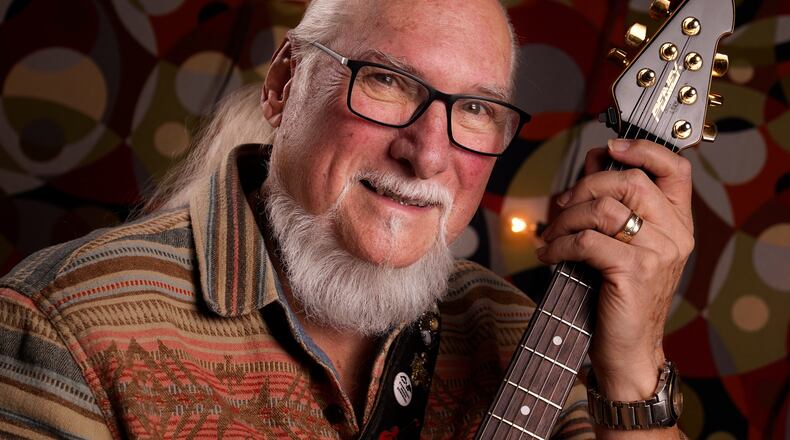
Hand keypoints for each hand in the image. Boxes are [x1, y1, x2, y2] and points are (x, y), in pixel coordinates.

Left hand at [537, 138, 693, 399]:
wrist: (628, 348)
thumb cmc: (620, 295)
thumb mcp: (623, 244)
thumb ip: (614, 203)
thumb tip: (594, 159)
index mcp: (678, 223)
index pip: (676, 169)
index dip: (643, 149)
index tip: (610, 147)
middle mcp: (675, 234)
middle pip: (629, 181)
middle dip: (584, 186)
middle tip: (561, 207)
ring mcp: (658, 253)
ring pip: (602, 208)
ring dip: (564, 218)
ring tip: (550, 235)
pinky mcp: (634, 271)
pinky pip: (587, 240)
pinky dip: (559, 244)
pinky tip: (549, 254)